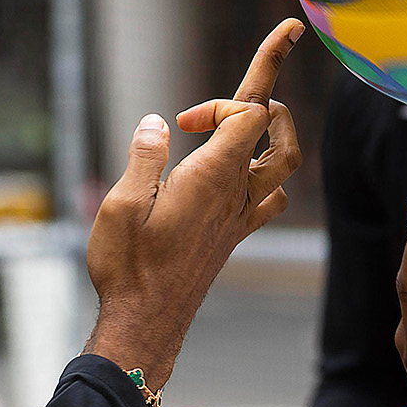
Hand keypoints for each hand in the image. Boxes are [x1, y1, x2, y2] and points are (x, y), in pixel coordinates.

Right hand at [83, 20, 304, 392]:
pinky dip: (264, 172)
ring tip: (249, 115)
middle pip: (276, 127)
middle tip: (236, 84)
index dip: (223, 101)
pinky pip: (270, 194)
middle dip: (263, 93)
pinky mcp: (236, 233)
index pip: (249, 112)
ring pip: (283, 161)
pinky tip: (241, 172)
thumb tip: (158, 121)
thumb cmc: (129, 266)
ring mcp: (241, 214)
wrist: (145, 322)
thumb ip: (145, 156)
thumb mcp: (122, 204)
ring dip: (274, 130)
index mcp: (213, 176)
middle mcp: (236, 192)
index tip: (184, 119)